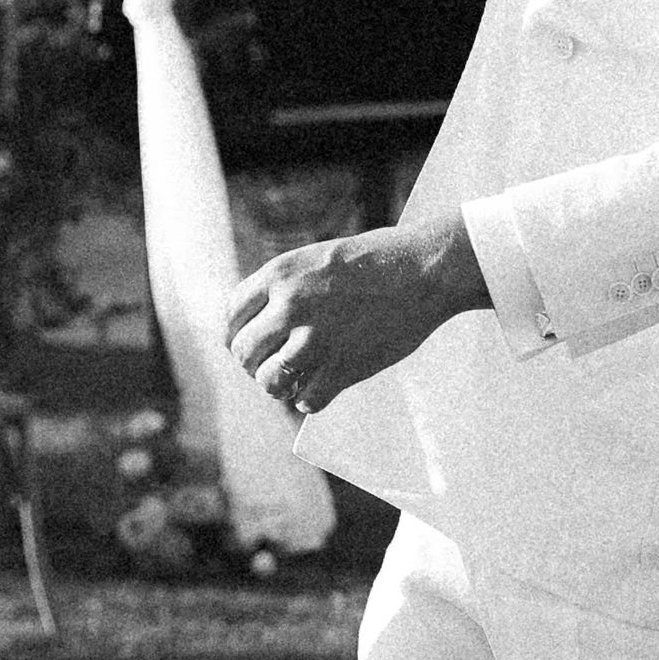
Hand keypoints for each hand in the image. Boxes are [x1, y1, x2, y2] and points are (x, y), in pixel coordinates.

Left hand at [227, 215, 490, 412]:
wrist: (426, 269)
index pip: (232, 315)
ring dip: (279, 385)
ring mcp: (316, 338)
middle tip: (273, 364)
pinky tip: (324, 386)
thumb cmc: (377, 261)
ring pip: (268, 381)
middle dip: (255, 362)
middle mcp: (290, 305)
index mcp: (281, 273)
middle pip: (244, 351)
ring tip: (294, 380)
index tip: (249, 344)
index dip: (236, 334)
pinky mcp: (342, 367)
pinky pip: (306, 401)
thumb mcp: (317, 259)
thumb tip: (256, 324)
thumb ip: (284, 287)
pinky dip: (311, 399)